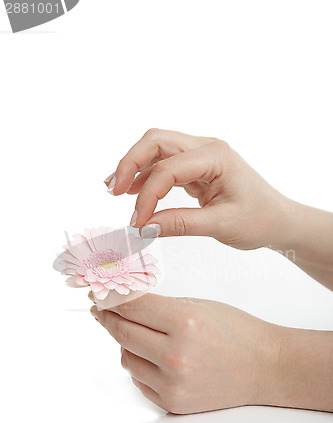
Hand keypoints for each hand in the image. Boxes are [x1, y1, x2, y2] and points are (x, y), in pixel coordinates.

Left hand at [90, 292, 279, 413]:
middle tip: (101, 309)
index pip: (132, 306)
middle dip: (107, 317)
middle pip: (122, 332)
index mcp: (184, 322)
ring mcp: (173, 384)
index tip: (99, 293)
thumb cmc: (236, 331)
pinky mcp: (173, 403)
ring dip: (126, 342)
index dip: (111, 297)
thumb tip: (123, 304)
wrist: (264, 367)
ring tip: (141, 333)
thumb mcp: (198, 306)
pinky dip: (140, 365)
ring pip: (126, 358)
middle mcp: (175, 356)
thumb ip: (159, 306)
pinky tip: (152, 355)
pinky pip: (139, 380)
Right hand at [105, 129, 288, 249]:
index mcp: (216, 156)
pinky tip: (133, 191)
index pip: (168, 168)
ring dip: (134, 166)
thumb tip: (143, 228)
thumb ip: (180, 224)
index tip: (137, 224)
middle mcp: (207, 147)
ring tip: (115, 190)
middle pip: (156, 141)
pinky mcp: (196, 166)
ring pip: (157, 148)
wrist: (278, 219)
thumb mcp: (221, 225)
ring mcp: (201, 154)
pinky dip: (146, 175)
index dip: (147, 196)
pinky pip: (164, 163)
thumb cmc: (259, 220)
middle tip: (112, 190)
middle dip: (130, 163)